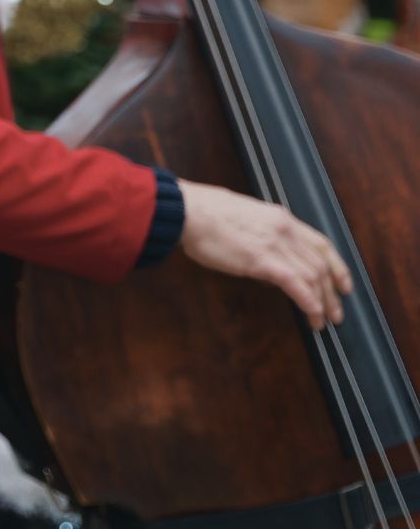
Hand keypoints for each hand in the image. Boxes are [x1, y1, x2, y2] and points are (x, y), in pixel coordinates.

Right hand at [178, 179, 351, 328]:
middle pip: (321, 265)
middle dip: (333, 293)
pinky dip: (309, 303)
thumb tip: (266, 263)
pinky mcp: (263, 260)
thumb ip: (261, 235)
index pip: (321, 244)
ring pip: (314, 277)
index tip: (343, 284)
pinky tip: (312, 316)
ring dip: (323, 302)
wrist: (188, 210)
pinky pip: (297, 285)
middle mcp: (285, 229)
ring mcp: (276, 244)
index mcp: (281, 218)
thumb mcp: (243, 216)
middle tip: (336, 313)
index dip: (338, 267)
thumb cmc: (204, 213)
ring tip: (323, 321)